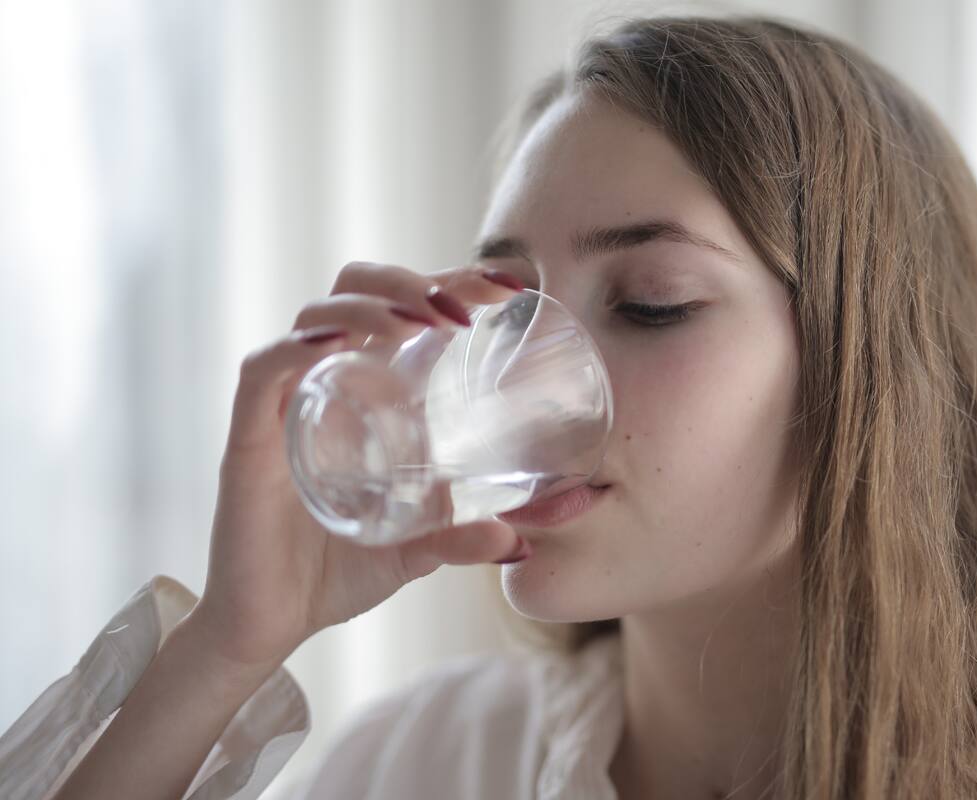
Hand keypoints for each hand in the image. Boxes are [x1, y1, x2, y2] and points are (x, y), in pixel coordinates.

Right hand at [188, 262, 527, 669]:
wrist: (268, 626)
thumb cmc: (336, 573)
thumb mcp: (415, 551)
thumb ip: (461, 539)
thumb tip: (519, 543)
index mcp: (365, 392)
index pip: (402, 309)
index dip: (450, 283)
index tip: (507, 287)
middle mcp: (324, 384)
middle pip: (355, 291)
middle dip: (409, 281)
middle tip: (463, 309)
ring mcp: (284, 406)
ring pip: (315, 316)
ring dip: (371, 305)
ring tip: (421, 322)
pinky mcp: (248, 439)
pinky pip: (262, 372)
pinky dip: (296, 348)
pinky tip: (338, 343)